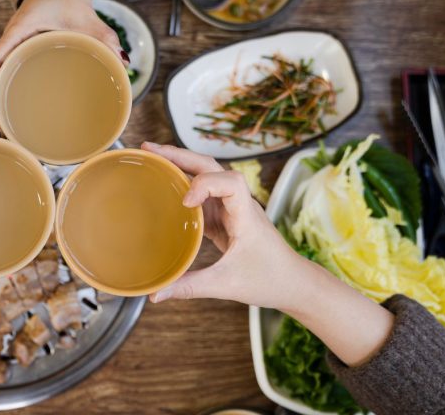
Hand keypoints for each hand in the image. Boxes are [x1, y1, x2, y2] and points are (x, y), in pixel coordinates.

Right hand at [0, 0, 127, 118]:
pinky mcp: (21, 52)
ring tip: (3, 128)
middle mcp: (10, 41)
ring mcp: (13, 48)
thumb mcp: (85, 16)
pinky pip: (8, 73)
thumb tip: (123, 62)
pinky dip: (7, 92)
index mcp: (17, 32)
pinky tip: (16, 111)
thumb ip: (104, 37)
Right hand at [141, 142, 320, 311]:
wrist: (294, 283)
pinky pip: (203, 194)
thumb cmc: (269, 280)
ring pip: (207, 175)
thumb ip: (190, 287)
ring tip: (152, 158)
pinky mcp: (226, 217)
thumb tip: (155, 294)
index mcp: (246, 214)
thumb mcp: (227, 285)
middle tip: (150, 150)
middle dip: (180, 155)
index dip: (204, 184)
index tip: (185, 203)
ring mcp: (232, 208)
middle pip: (211, 166)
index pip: (229, 181)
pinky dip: (183, 186)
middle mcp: (239, 204)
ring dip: (181, 164)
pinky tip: (165, 187)